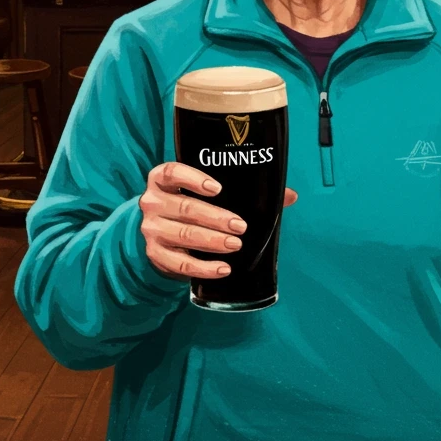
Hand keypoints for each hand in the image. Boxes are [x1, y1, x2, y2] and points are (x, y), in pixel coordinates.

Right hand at [138, 161, 297, 280]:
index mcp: (162, 179)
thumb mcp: (208, 194)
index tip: (218, 188)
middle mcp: (152, 202)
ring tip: (236, 244)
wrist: (162, 236)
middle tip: (241, 226)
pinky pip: (180, 264)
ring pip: (182, 234)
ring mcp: (151, 229)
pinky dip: (203, 268)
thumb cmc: (191, 206)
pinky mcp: (155, 254)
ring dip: (212, 241)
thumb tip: (289, 195)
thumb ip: (244, 189)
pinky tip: (223, 268)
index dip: (194, 178)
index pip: (172, 171)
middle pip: (184, 207)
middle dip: (215, 217)